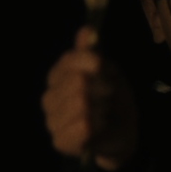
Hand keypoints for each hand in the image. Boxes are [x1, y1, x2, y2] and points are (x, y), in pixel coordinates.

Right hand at [41, 27, 137, 170]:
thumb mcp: (108, 72)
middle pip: (76, 82)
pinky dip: (97, 127)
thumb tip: (86, 30)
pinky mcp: (59, 141)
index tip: (103, 67)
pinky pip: (81, 128)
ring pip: (80, 104)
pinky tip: (99, 127)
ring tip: (104, 112)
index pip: (68, 61)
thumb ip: (93, 54)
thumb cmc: (111, 99)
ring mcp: (51, 120)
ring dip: (101, 108)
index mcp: (58, 76)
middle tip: (107, 97)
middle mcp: (49, 97)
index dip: (89, 62)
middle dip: (100, 89)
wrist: (121, 132)